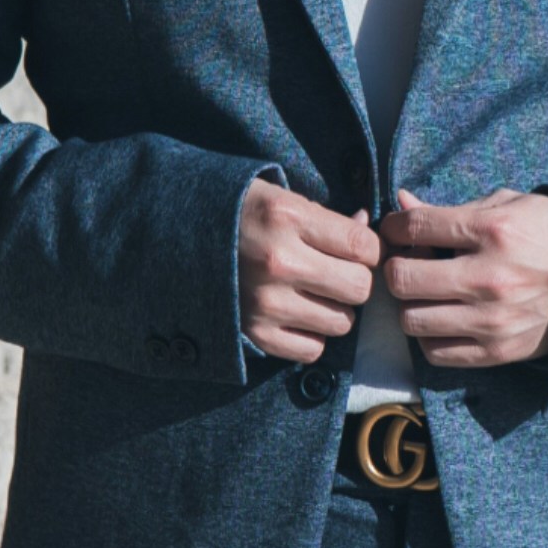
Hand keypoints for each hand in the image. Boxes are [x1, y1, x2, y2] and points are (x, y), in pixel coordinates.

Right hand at [237, 177, 379, 365]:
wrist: (177, 237)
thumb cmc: (240, 213)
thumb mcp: (281, 198)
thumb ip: (327, 217)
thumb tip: (366, 229)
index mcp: (288, 218)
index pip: (364, 245)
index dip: (370, 249)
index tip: (356, 248)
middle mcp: (279, 261)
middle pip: (359, 287)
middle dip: (357, 279)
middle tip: (339, 272)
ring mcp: (266, 302)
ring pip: (342, 322)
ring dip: (337, 309)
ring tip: (316, 293)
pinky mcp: (255, 334)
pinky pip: (313, 349)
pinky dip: (313, 335)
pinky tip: (299, 314)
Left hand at [380, 189, 547, 369]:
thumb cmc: (544, 231)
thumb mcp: (502, 205)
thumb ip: (447, 208)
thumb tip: (401, 201)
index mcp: (492, 231)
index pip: (414, 227)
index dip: (393, 227)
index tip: (396, 230)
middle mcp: (490, 278)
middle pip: (402, 279)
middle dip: (395, 268)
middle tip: (408, 264)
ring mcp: (494, 319)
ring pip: (412, 321)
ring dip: (410, 305)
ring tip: (425, 294)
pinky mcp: (499, 350)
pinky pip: (437, 353)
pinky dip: (429, 337)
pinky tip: (442, 319)